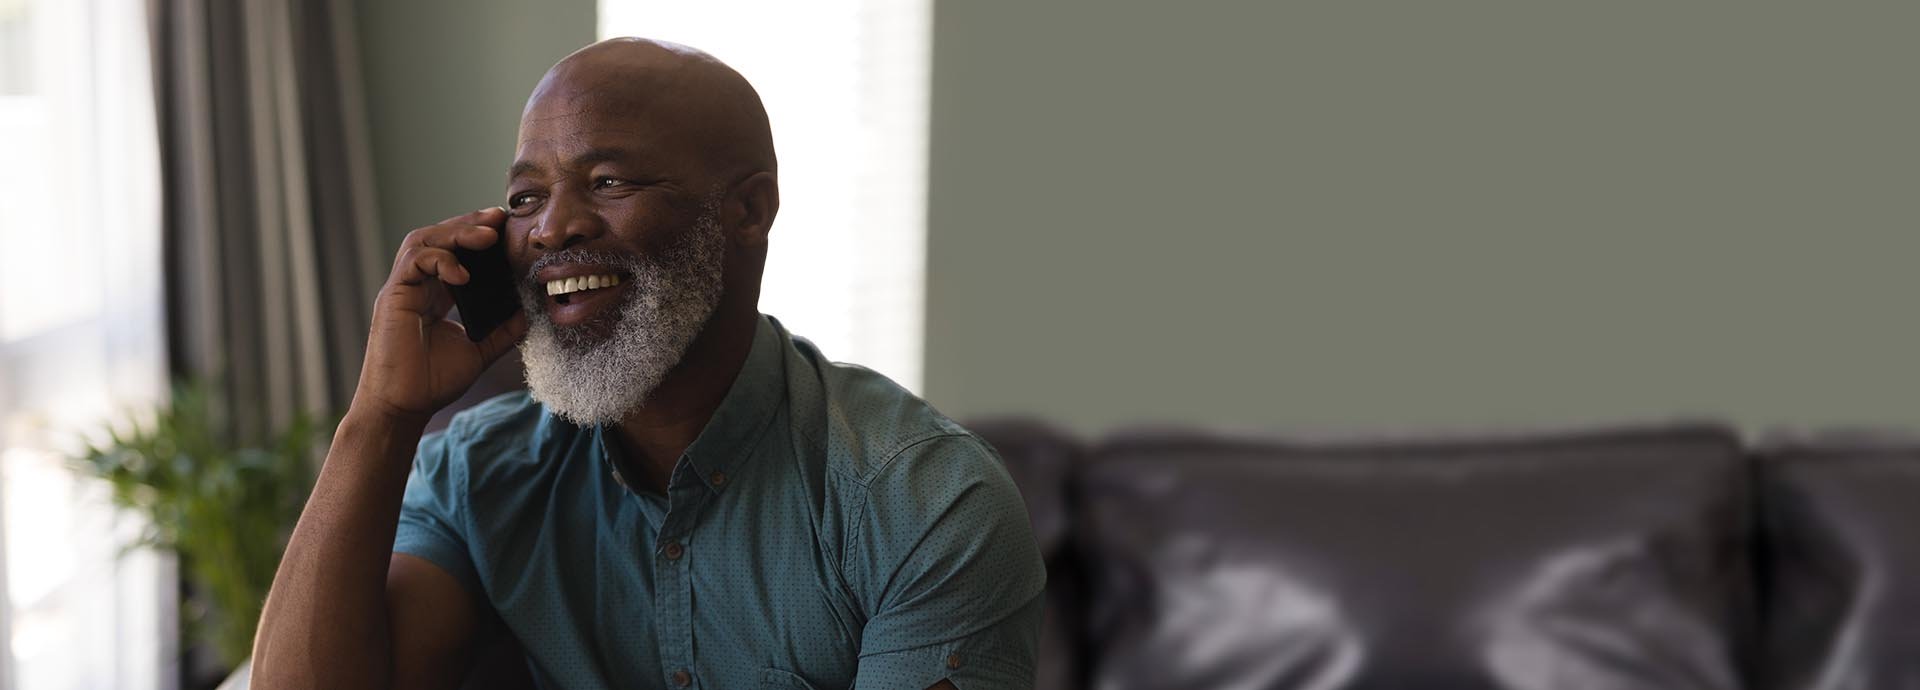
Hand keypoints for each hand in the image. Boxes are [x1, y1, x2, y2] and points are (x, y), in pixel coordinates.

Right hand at [351, 207, 527, 424]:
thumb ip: (502, 331)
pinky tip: (464, 273)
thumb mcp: (479, 351)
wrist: (403, 407)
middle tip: (499, 218)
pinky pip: (414, 262)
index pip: (454, 253)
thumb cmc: (432, 381)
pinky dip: (440, 260)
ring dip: (456, 232)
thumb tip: (530, 312)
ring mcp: (403, 289)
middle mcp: (416, 286)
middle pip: (438, 237)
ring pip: (423, 240)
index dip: (477, 237)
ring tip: (487, 235)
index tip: (506, 229)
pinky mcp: (393, 296)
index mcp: (434, 295)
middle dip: (469, 223)